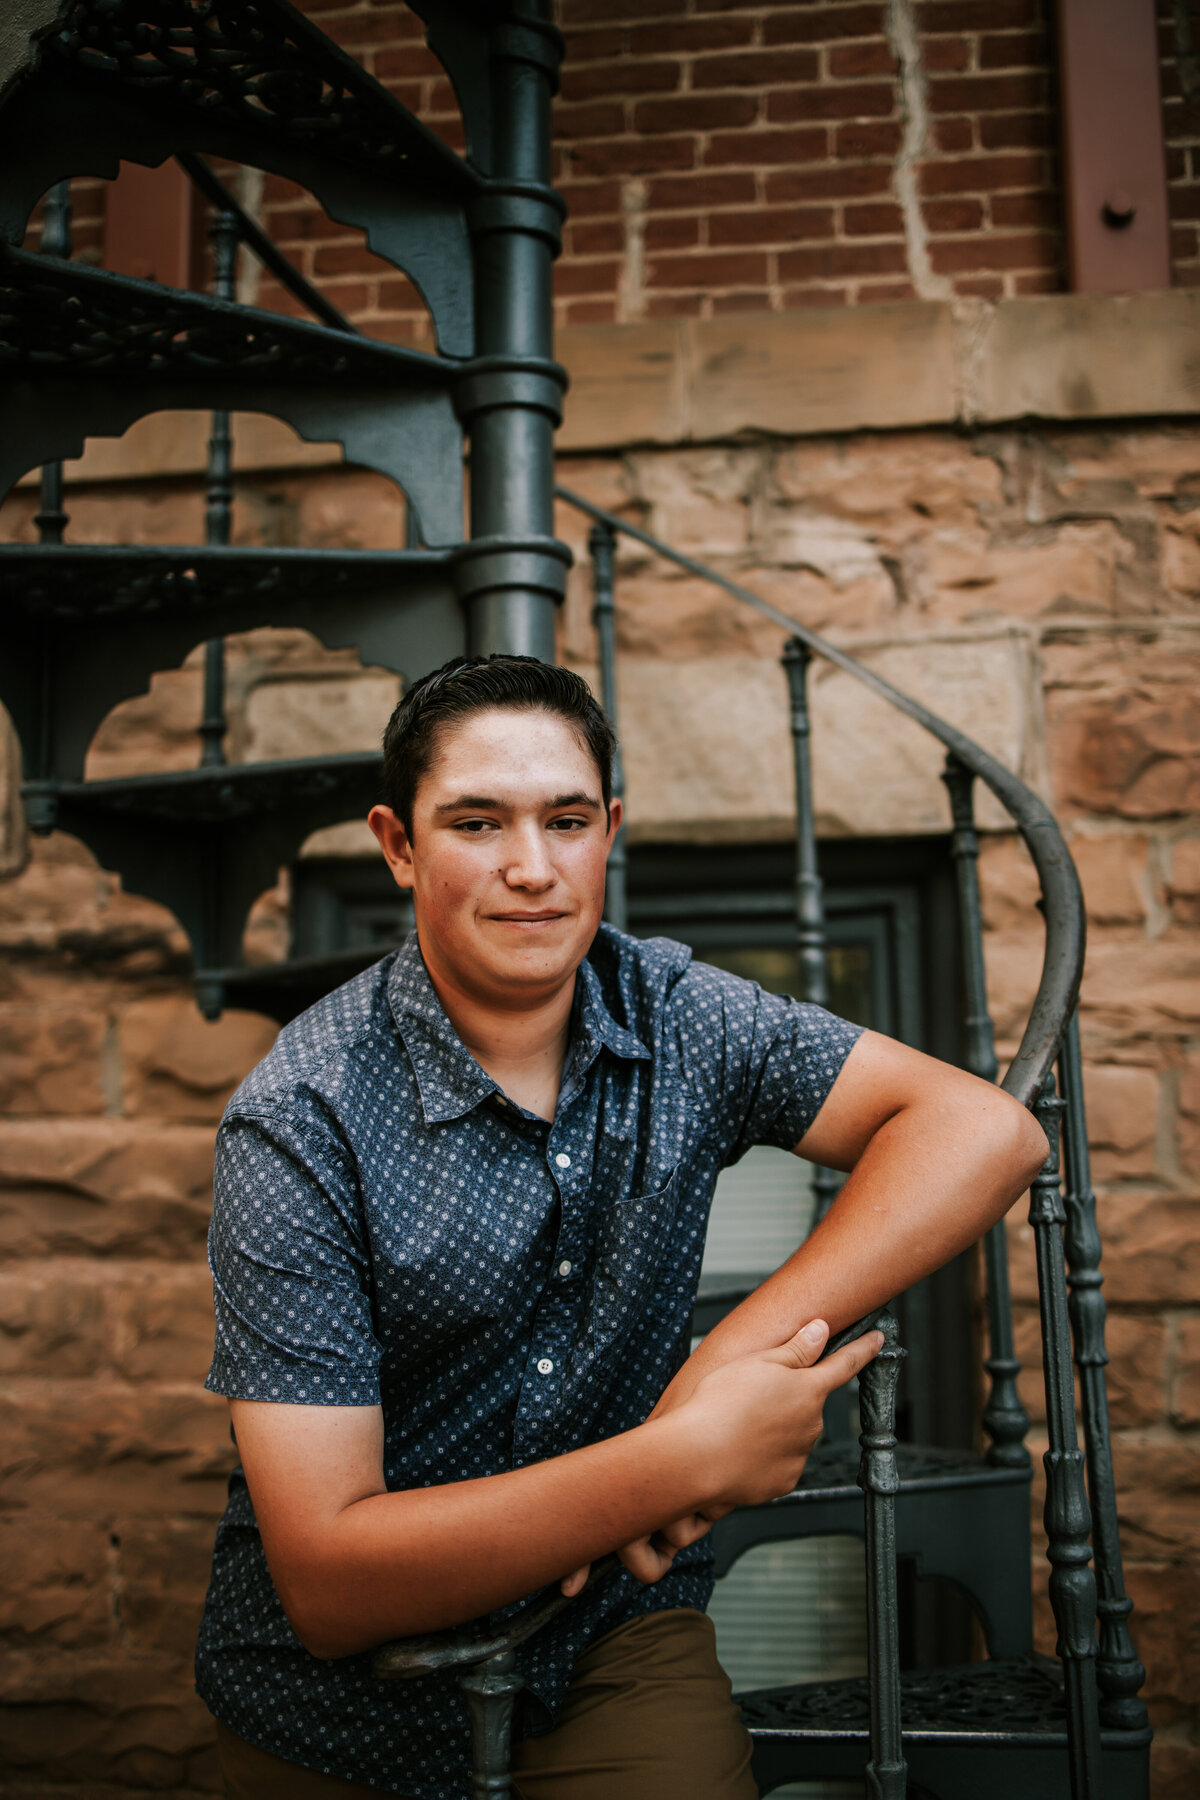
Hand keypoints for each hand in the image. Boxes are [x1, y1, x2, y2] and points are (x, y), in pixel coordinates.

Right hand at [615, 1318, 883, 1583]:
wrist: (698, 1458)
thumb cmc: (721, 1404)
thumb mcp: (758, 1361)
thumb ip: (796, 1348)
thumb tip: (821, 1330)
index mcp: (808, 1389)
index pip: (845, 1363)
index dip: (864, 1348)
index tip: (878, 1340)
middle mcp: (812, 1423)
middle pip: (809, 1403)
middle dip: (790, 1397)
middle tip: (751, 1395)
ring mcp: (799, 1455)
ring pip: (793, 1433)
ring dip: (775, 1427)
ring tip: (738, 1424)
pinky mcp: (783, 1481)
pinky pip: (779, 1462)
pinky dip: (765, 1455)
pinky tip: (741, 1449)